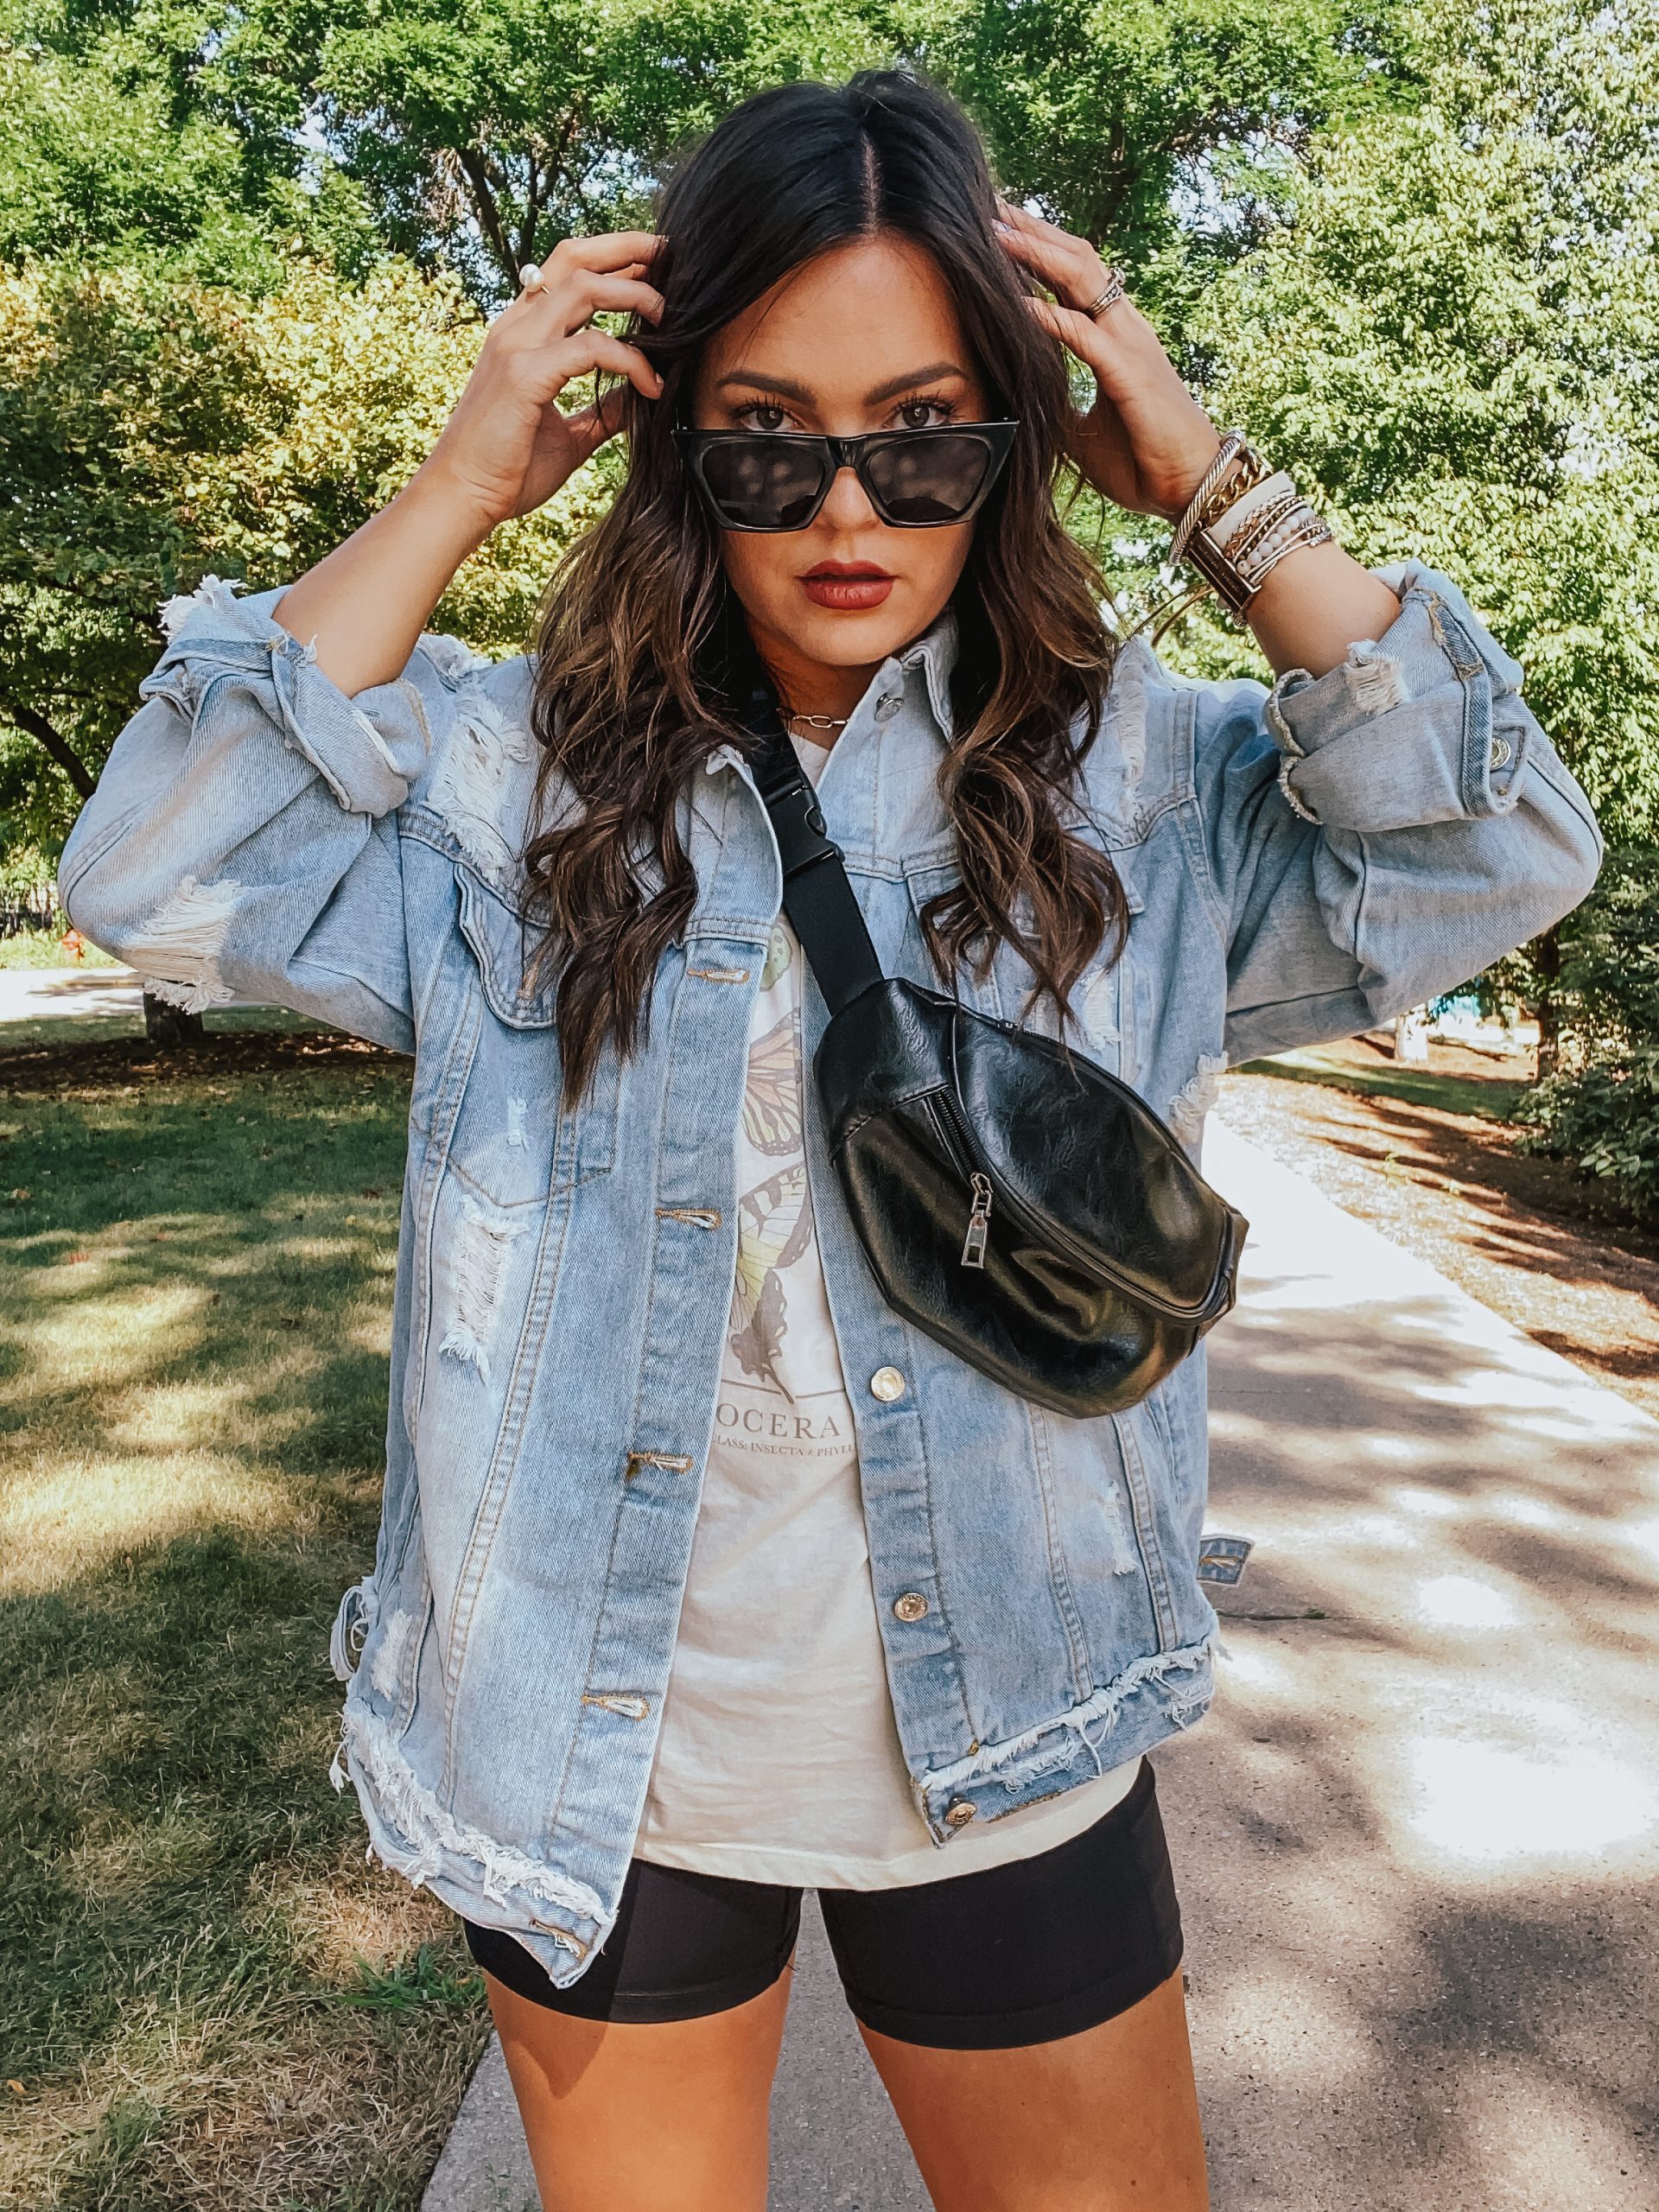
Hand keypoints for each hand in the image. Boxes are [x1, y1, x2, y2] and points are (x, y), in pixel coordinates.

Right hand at [416, 230, 666, 532]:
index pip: (568, 271)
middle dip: (627, 247)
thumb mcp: (568, 434)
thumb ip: (602, 411)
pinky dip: (629, 360)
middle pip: (575, 257)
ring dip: (634, 294)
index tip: (656, 265)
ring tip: (667, 318)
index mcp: (523, 333)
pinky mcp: (526, 374)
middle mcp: (517, 327)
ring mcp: (518, 345)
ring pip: (585, 287)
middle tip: (670, 255)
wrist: (463, 497)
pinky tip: (650, 386)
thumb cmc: (507, 468)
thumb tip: (639, 400)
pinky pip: (591, 347)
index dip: (613, 259)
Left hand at [993, 201, 1222, 522]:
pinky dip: (1050, 318)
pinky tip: (1018, 304)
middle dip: (1033, 230)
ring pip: (1082, 280)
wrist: (1188, 487)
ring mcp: (1129, 345)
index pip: (1072, 276)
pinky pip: (1085, 336)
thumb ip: (1056, 399)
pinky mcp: (1130, 374)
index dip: (1037, 247)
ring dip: (1037, 255)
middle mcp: (1123, 328)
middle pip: (1076, 259)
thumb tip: (1020, 395)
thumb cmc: (1141, 458)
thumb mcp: (1082, 428)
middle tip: (991, 203)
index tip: (998, 225)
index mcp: (1113, 336)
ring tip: (997, 233)